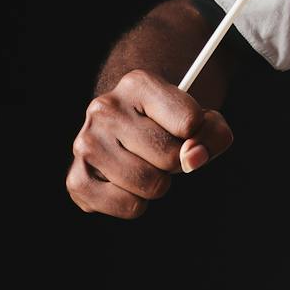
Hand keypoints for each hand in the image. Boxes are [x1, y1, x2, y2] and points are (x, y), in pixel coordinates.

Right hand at [66, 70, 233, 218]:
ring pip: (151, 184)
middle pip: (171, 157)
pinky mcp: (77, 179)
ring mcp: (86, 144)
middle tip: (163, 150)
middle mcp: (104, 109)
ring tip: (146, 164)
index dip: (200, 134)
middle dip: (178, 161)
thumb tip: (193, 159)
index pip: (190, 122)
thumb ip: (213, 134)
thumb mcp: (202, 118)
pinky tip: (129, 182)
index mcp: (138, 84)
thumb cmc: (170, 124)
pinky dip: (140, 202)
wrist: (126, 129)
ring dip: (160, 183)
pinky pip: (130, 206)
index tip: (188, 130)